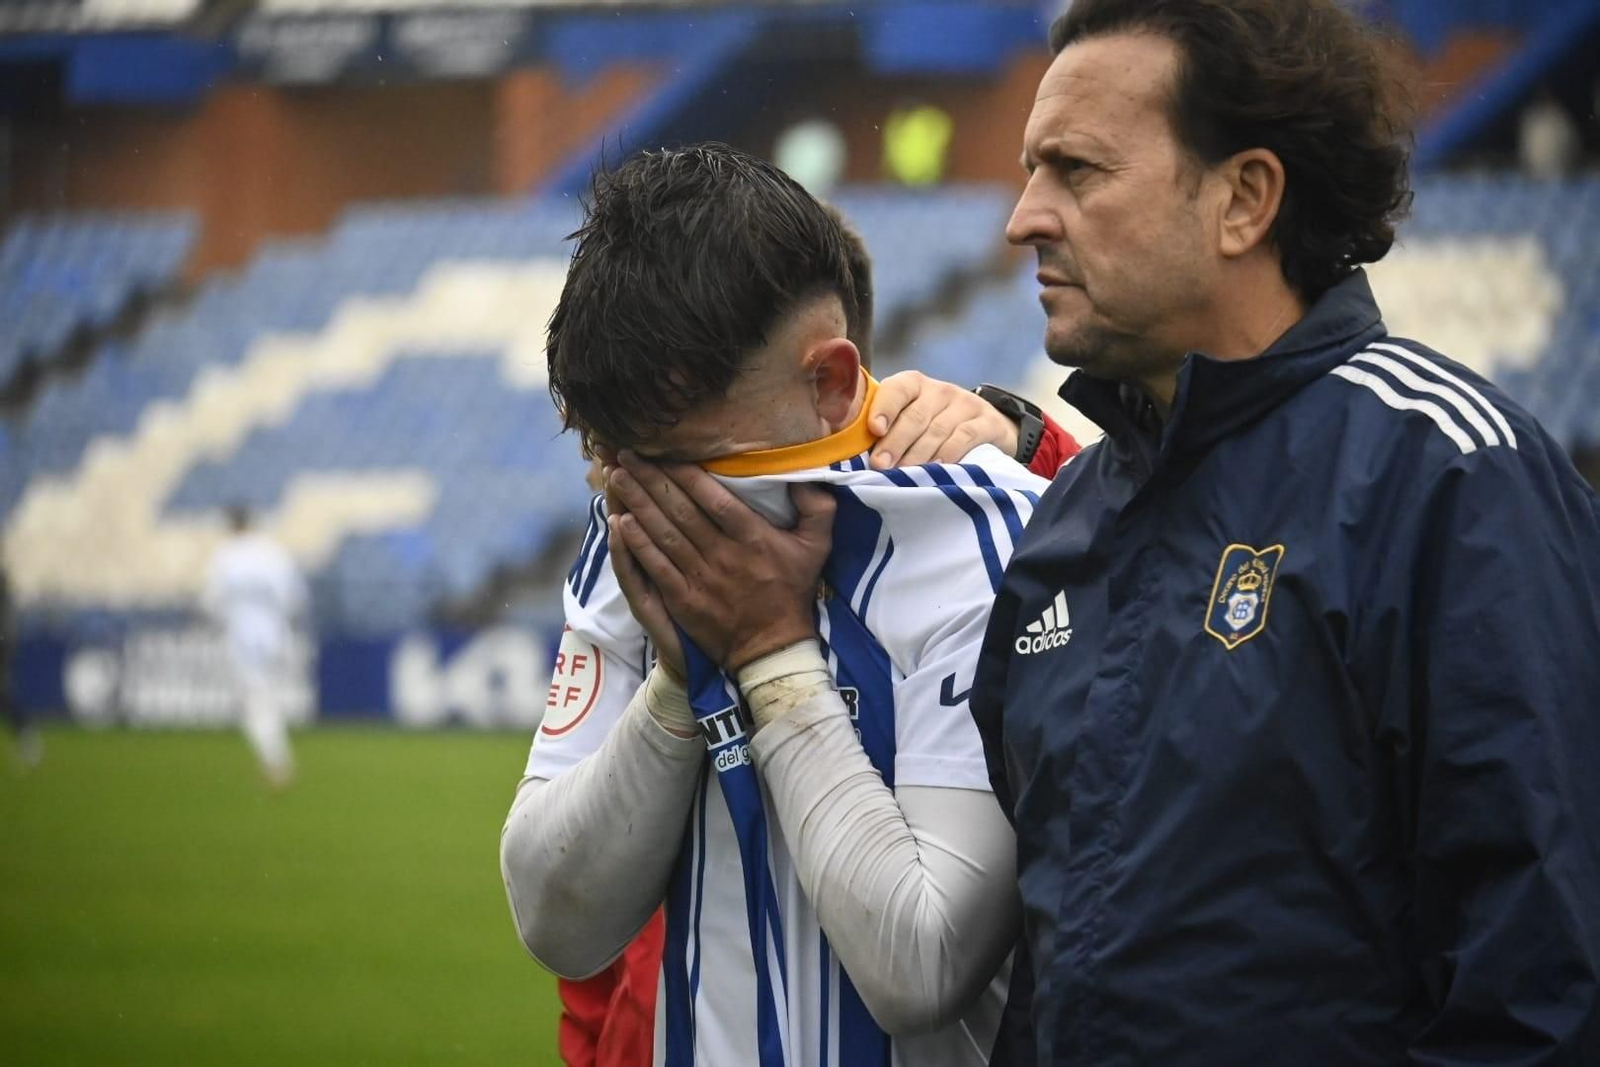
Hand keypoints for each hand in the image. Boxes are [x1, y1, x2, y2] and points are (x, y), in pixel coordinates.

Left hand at [606, 453, 833, 671]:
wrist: (773, 647)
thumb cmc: (793, 591)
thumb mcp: (818, 547)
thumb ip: (817, 508)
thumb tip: (803, 477)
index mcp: (753, 538)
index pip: (713, 498)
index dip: (685, 473)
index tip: (662, 451)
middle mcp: (724, 555)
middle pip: (680, 511)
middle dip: (651, 480)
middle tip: (627, 455)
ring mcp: (701, 579)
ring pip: (664, 534)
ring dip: (637, 504)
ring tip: (617, 478)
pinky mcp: (684, 601)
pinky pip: (657, 567)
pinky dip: (637, 544)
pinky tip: (620, 522)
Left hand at [868, 371, 1018, 468]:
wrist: (986, 429)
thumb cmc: (933, 428)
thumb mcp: (911, 421)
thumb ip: (886, 430)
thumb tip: (854, 456)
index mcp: (915, 385)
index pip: (897, 389)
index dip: (884, 407)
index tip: (874, 430)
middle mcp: (940, 391)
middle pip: (915, 415)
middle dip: (895, 441)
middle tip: (880, 466)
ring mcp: (966, 404)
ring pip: (938, 429)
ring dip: (918, 453)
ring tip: (904, 474)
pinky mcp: (987, 422)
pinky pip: (965, 436)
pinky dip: (949, 453)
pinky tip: (937, 469)